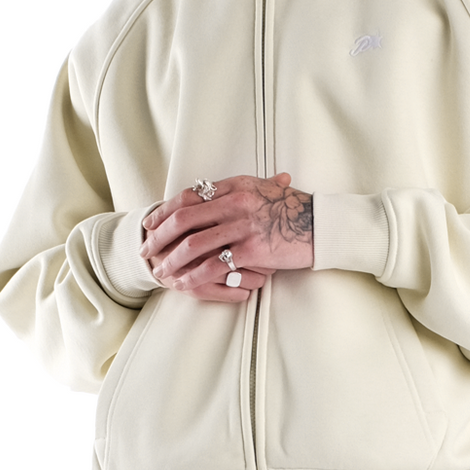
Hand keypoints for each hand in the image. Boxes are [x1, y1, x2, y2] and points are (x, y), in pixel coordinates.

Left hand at [141, 174, 313, 301]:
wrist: (323, 225)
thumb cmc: (296, 209)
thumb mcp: (266, 189)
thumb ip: (239, 191)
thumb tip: (214, 192)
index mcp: (236, 186)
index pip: (189, 196)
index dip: (165, 211)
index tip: (151, 224)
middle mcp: (236, 202)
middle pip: (184, 219)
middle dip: (159, 236)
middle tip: (146, 250)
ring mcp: (244, 226)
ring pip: (194, 243)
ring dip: (173, 260)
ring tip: (162, 272)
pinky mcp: (253, 250)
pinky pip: (215, 265)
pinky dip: (195, 276)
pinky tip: (185, 284)